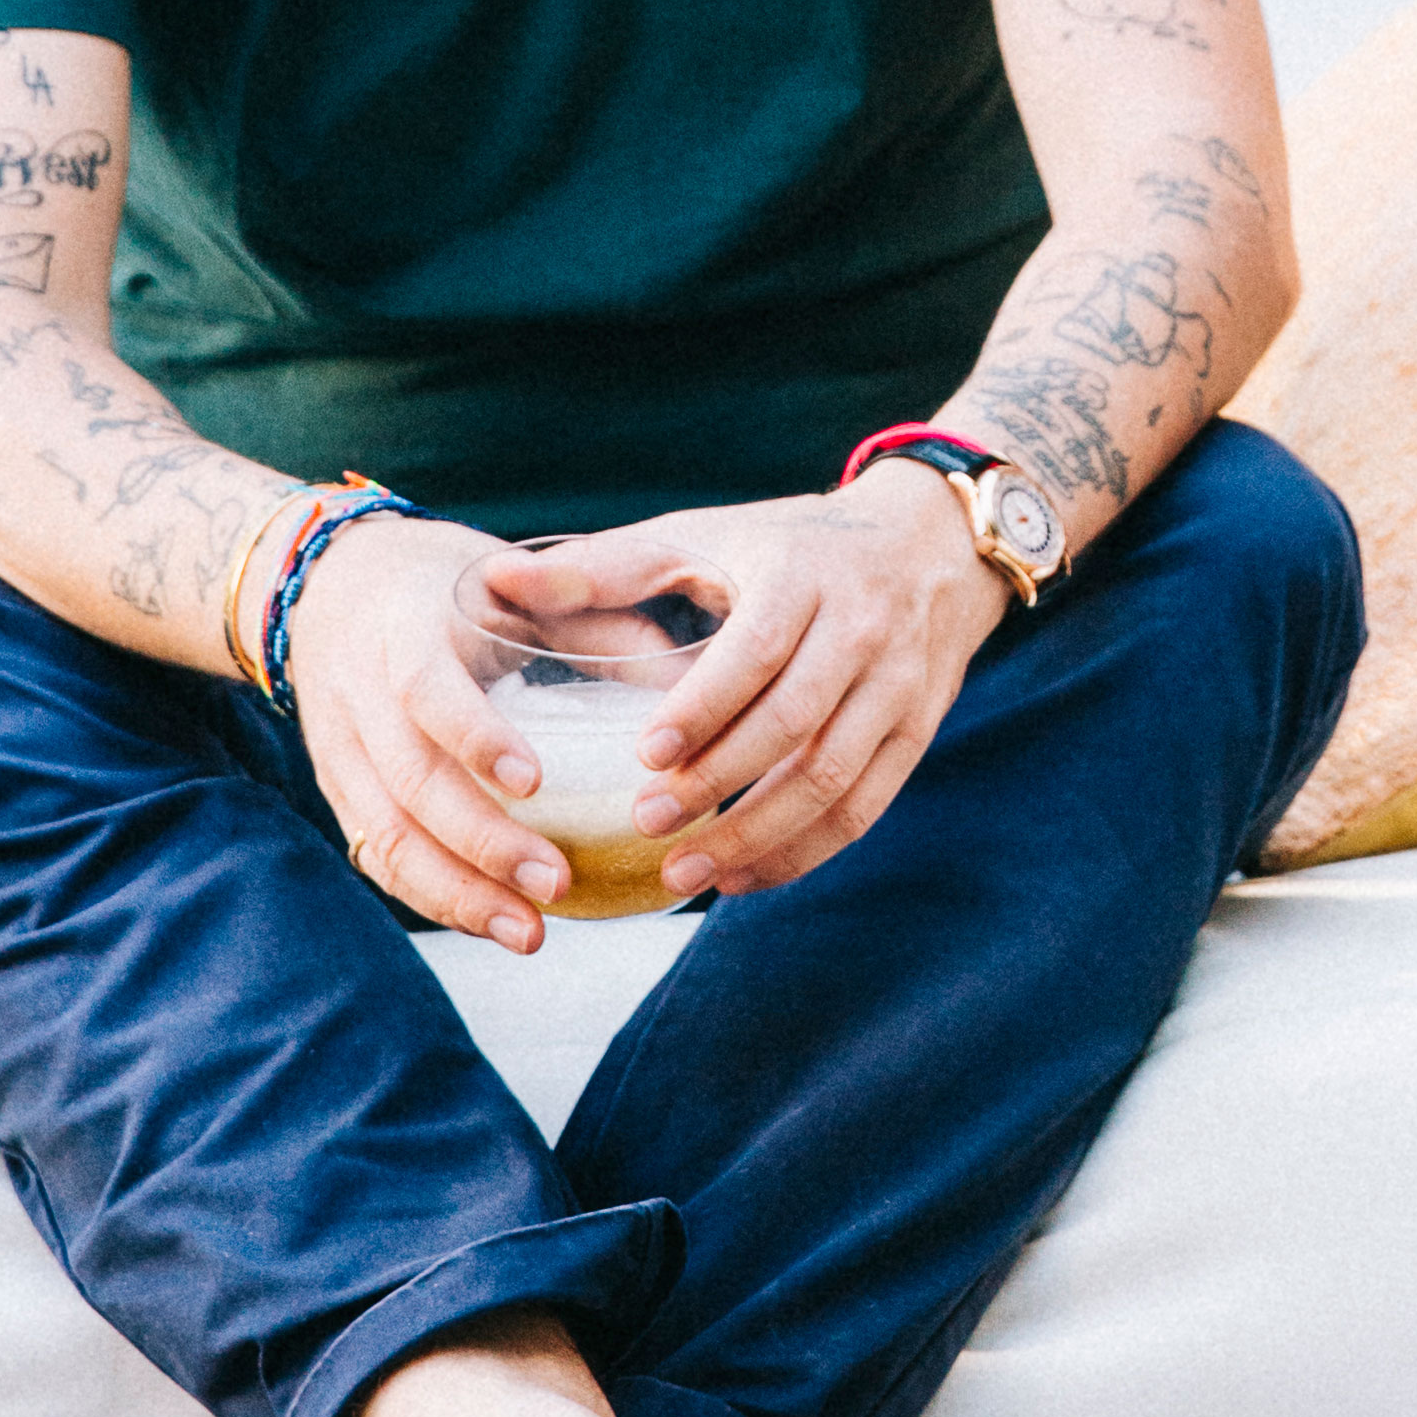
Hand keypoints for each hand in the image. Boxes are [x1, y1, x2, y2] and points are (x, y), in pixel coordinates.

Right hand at [279, 512, 576, 956]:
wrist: (333, 582)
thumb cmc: (449, 582)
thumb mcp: (516, 580)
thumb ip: (596, 623)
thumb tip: (691, 687)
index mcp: (406, 627)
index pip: (426, 688)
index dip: (476, 738)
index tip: (537, 782)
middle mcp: (360, 692)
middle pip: (409, 783)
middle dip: (483, 844)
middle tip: (557, 883)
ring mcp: (339, 749)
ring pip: (386, 836)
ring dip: (457, 894)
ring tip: (530, 935)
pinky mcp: (337, 791)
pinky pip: (376, 856)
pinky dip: (431, 897)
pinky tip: (489, 923)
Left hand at [497, 477, 997, 904]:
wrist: (927, 546)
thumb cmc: (785, 545)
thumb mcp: (701, 536)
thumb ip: (599, 567)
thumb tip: (489, 581)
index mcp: (803, 575)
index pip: (760, 648)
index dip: (706, 706)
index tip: (645, 755)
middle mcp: (863, 630)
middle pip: (797, 723)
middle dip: (721, 783)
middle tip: (645, 823)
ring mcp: (898, 687)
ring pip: (835, 778)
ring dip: (759, 836)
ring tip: (682, 871)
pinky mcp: (915, 733)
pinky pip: (863, 809)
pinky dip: (803, 852)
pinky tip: (741, 879)